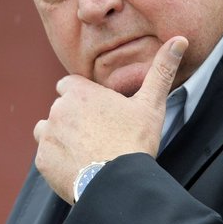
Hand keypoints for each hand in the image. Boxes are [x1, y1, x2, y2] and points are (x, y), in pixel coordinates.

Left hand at [33, 36, 188, 203]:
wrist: (118, 184)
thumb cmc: (135, 142)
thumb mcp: (152, 105)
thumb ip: (162, 70)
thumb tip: (180, 40)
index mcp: (79, 92)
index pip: (69, 85)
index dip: (83, 98)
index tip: (98, 112)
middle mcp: (58, 109)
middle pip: (61, 108)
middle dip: (74, 118)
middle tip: (98, 135)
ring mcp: (47, 135)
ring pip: (49, 130)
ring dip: (61, 137)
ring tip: (86, 151)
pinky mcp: (42, 160)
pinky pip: (46, 155)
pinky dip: (57, 160)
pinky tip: (78, 166)